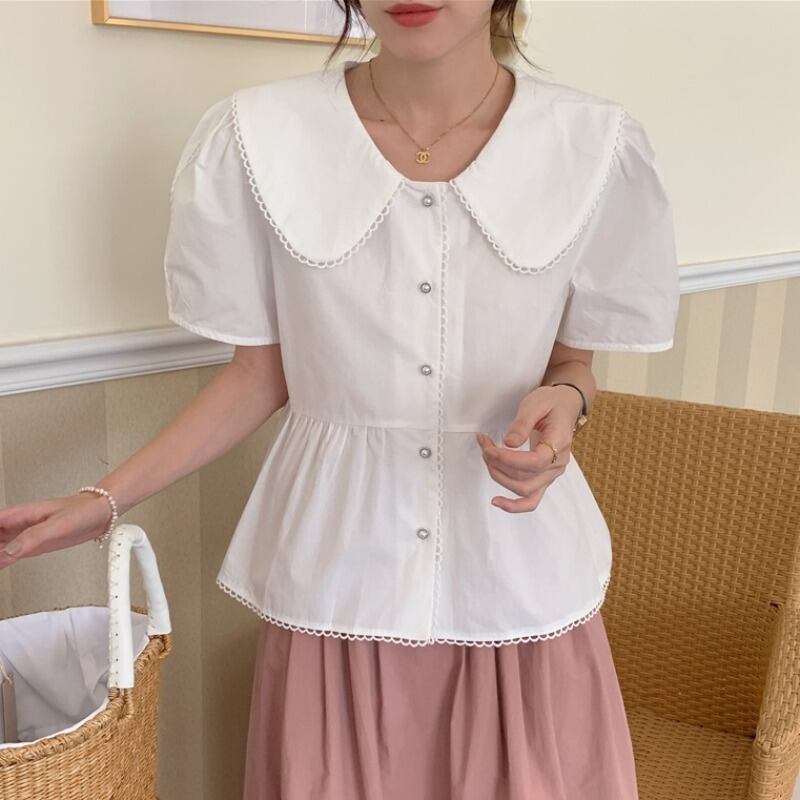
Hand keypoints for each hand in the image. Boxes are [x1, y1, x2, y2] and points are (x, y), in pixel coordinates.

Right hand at [0, 493, 113, 569]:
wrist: (101, 512)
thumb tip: (7, 554)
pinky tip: (0, 566)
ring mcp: (23, 535)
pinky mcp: (32, 545)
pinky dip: (0, 561)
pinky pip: (8, 554)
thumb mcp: (58, 524)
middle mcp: (17, 524)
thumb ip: (32, 538)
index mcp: (18, 514)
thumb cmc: (82, 510)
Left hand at [475, 384, 581, 512]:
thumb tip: (509, 443)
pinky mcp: (543, 478)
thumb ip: (522, 423)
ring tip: (486, 456)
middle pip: (525, 479)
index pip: (534, 462)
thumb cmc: (550, 403)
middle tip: (484, 445)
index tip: (489, 448)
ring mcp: (551, 474)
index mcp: (559, 444)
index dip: (508, 460)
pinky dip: (514, 505)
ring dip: (499, 477)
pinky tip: (497, 502)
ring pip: (524, 490)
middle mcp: (557, 464)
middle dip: (498, 465)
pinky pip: (531, 500)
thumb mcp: (535, 404)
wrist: (563, 406)